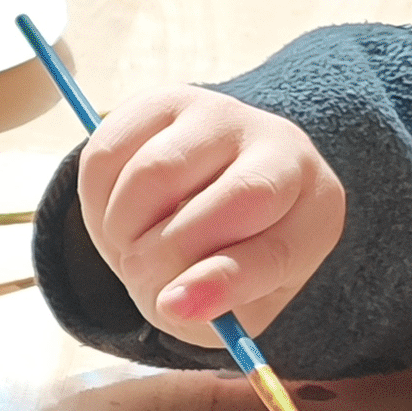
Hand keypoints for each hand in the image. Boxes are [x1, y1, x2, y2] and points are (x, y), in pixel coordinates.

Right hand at [73, 83, 347, 337]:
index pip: (275, 245)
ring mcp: (217, 114)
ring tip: (130, 250)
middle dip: (165, 255)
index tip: (174, 308)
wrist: (217, 188)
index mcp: (315, 204)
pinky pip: (107, 154)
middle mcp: (277, 145)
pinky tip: (117, 217)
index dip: (223, 279)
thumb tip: (171, 303)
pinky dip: (96, 202)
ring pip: (153, 173)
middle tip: (140, 280)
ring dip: (122, 229)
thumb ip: (216, 307)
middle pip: (223, 199)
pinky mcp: (159, 102)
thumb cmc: (235, 254)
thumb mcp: (243, 298)